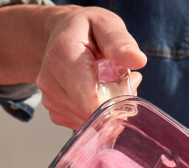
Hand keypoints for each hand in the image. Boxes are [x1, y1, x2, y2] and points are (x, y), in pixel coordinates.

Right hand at [37, 7, 145, 128]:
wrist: (59, 35)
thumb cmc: (84, 29)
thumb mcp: (106, 24)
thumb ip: (120, 41)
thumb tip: (138, 60)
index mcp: (62, 57)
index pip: (89, 102)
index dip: (115, 100)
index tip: (129, 80)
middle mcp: (50, 82)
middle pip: (91, 113)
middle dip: (113, 101)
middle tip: (121, 78)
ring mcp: (50, 100)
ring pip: (89, 120)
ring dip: (104, 107)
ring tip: (106, 81)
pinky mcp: (55, 112)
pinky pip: (82, 122)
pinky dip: (94, 112)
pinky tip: (95, 92)